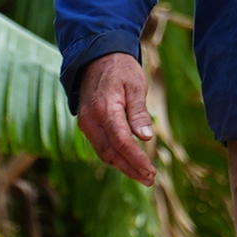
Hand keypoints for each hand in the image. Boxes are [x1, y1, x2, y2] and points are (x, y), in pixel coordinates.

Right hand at [74, 54, 166, 185]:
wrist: (96, 57)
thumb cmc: (120, 69)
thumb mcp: (135, 85)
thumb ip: (139, 112)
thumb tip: (146, 137)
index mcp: (104, 108)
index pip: (121, 142)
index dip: (136, 160)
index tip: (151, 171)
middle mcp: (90, 119)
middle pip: (110, 153)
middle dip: (131, 169)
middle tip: (150, 179)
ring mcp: (86, 123)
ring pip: (104, 153)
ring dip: (123, 166)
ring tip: (144, 175)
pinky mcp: (87, 125)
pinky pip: (101, 146)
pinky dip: (115, 157)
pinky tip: (130, 162)